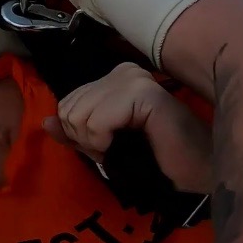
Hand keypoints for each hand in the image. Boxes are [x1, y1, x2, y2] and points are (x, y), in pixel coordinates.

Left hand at [41, 62, 213, 193]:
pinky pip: (96, 121)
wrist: (197, 171)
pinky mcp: (142, 92)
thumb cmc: (157, 160)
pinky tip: (132, 142)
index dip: (82, 135)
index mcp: (115, 77)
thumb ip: (75, 133)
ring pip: (79, 116)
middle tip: (121, 148)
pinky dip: (106, 142)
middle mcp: (123, 70)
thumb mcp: (105, 147)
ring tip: (128, 146)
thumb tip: (45, 121)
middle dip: (88, 140)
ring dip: (98, 143)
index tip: (113, 145)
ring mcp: (133, 77)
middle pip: (69, 109)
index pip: (67, 104)